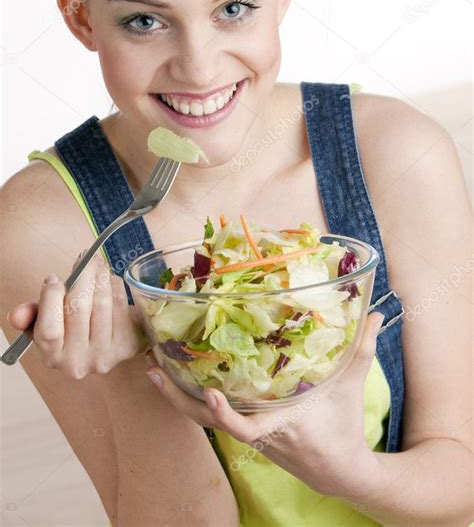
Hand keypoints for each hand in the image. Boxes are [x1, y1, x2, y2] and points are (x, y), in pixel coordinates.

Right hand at [7, 250, 148, 377]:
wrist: (109, 342)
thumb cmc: (72, 328)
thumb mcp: (46, 323)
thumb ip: (31, 316)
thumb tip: (16, 315)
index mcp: (52, 358)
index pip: (48, 330)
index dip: (51, 300)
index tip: (55, 278)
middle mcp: (77, 363)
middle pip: (78, 310)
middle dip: (82, 275)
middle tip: (86, 256)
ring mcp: (104, 356)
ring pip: (102, 304)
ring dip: (101, 276)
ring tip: (98, 262)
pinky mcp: (126, 346)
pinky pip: (120, 306)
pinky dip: (115, 287)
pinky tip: (110, 279)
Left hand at [144, 311, 384, 499]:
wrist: (340, 472)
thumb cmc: (344, 427)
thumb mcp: (352, 386)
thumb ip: (362, 348)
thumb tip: (376, 311)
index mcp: (282, 422)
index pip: (246, 426)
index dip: (224, 414)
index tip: (209, 394)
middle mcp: (258, 431)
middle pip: (209, 422)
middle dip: (177, 399)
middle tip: (151, 369)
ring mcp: (248, 434)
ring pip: (204, 421)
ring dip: (176, 398)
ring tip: (152, 371)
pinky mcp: (246, 433)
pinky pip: (212, 419)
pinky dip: (192, 401)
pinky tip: (179, 380)